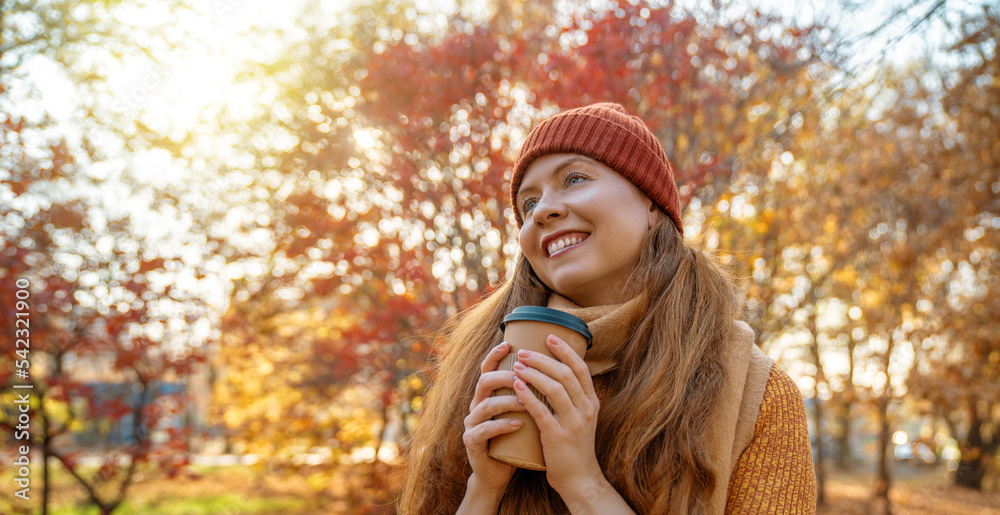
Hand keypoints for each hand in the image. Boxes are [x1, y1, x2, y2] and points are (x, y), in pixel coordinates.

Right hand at [462, 341, 527, 495]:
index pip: (489, 369)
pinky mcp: (473, 442)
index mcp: (489, 395)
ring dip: (507, 401)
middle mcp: (477, 405)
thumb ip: (530, 393)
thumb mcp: (523, 412)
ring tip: (527, 402)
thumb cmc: (516, 439)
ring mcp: (473, 423)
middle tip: (524, 375)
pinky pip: (485, 431)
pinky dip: (502, 426)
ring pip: (485, 405)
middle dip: (505, 376)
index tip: (510, 344)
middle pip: (484, 381)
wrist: (499, 472)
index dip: (496, 355)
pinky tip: (517, 424)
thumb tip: (556, 369)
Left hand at [512, 334, 604, 499]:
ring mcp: (573, 423)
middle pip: (565, 374)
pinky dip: (528, 395)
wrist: (579, 479)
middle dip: (543, 359)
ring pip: (554, 388)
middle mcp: (585, 409)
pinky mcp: (558, 437)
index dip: (565, 350)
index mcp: (591, 402)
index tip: (549, 336)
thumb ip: (571, 398)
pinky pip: (542, 411)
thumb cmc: (574, 446)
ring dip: (534, 373)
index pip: (580, 368)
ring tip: (517, 365)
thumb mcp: (580, 418)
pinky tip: (517, 385)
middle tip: (523, 352)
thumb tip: (553, 373)